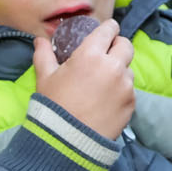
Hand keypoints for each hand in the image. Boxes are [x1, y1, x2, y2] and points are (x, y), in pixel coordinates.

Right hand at [32, 21, 134, 138]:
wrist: (68, 142)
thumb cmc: (54, 106)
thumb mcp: (45, 78)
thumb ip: (44, 54)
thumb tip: (40, 40)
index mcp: (91, 54)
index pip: (109, 29)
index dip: (108, 29)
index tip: (105, 33)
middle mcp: (112, 66)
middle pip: (126, 45)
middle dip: (118, 47)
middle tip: (107, 56)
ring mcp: (125, 85)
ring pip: (128, 69)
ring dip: (119, 71)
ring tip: (102, 85)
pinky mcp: (131, 103)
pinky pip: (130, 90)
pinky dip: (121, 92)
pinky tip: (106, 102)